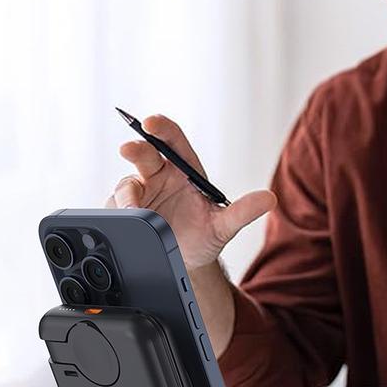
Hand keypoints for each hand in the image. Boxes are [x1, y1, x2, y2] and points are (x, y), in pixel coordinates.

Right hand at [106, 114, 276, 268]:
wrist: (186, 264)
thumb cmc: (204, 237)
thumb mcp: (224, 226)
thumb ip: (243, 211)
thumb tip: (269, 199)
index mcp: (184, 170)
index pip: (172, 140)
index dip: (162, 128)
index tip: (152, 122)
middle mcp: (159, 176)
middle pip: (144, 154)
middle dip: (136, 148)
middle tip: (129, 148)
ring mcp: (140, 194)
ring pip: (127, 183)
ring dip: (128, 193)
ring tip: (136, 208)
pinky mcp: (125, 212)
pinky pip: (116, 208)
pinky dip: (119, 212)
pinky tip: (126, 218)